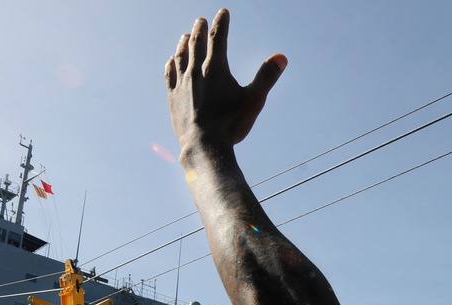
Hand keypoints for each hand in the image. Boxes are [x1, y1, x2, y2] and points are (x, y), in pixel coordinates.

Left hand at [165, 9, 285, 158]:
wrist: (203, 145)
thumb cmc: (231, 123)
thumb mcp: (254, 100)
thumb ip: (266, 77)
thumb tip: (281, 57)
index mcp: (216, 68)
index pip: (218, 37)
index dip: (221, 23)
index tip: (223, 12)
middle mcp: (195, 71)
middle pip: (195, 43)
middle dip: (199, 29)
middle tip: (200, 20)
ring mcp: (181, 84)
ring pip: (180, 56)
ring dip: (183, 44)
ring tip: (184, 37)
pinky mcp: (172, 97)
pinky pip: (169, 74)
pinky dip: (171, 64)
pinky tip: (171, 61)